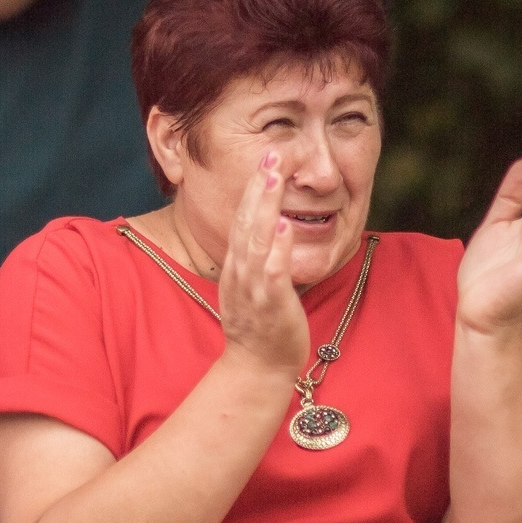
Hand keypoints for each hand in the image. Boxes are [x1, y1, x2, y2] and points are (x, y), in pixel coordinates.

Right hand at [218, 150, 309, 378]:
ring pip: (256, 241)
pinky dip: (277, 249)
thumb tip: (269, 223)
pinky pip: (272, 273)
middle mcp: (241, 272)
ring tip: (274, 178)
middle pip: (245, 221)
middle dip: (258, 187)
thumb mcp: (251, 284)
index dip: (253, 189)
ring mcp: (253, 288)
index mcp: (237, 265)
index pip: (242, 219)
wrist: (257, 368)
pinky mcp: (271, 305)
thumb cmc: (261, 326)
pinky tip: (284, 227)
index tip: (266, 160)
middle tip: (271, 154)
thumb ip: (257, 255)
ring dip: (264, 207)